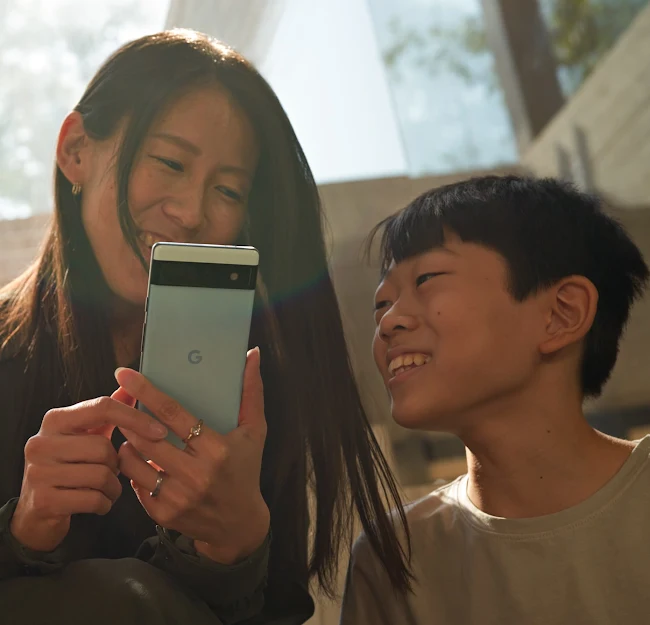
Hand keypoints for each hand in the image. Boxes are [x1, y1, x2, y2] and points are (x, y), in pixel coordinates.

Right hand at [11, 393, 168, 551]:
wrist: (37, 511)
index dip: (135, 418)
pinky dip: (104, 503)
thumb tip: (130, 386)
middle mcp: (41, 442)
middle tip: (110, 471)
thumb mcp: (85, 434)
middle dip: (116, 464)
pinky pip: (93, 500)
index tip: (160, 431)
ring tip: (106, 488)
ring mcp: (39, 472)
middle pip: (104, 447)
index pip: (102, 408)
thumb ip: (107, 411)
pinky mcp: (44, 501)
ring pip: (101, 475)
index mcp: (55, 420)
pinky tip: (99, 502)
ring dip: (113, 486)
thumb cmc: (68, 467)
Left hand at [116, 347, 268, 563]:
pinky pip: (134, 484)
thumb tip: (252, 353)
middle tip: (120, 404)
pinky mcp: (163, 514)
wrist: (239, 524)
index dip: (147, 392)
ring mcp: (178, 497)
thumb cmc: (246, 469)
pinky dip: (132, 468)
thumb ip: (252, 392)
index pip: (173, 414)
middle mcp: (196, 474)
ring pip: (133, 462)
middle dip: (128, 418)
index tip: (125, 374)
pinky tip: (139, 460)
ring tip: (130, 432)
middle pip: (147, 438)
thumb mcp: (255, 431)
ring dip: (127, 443)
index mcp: (217, 449)